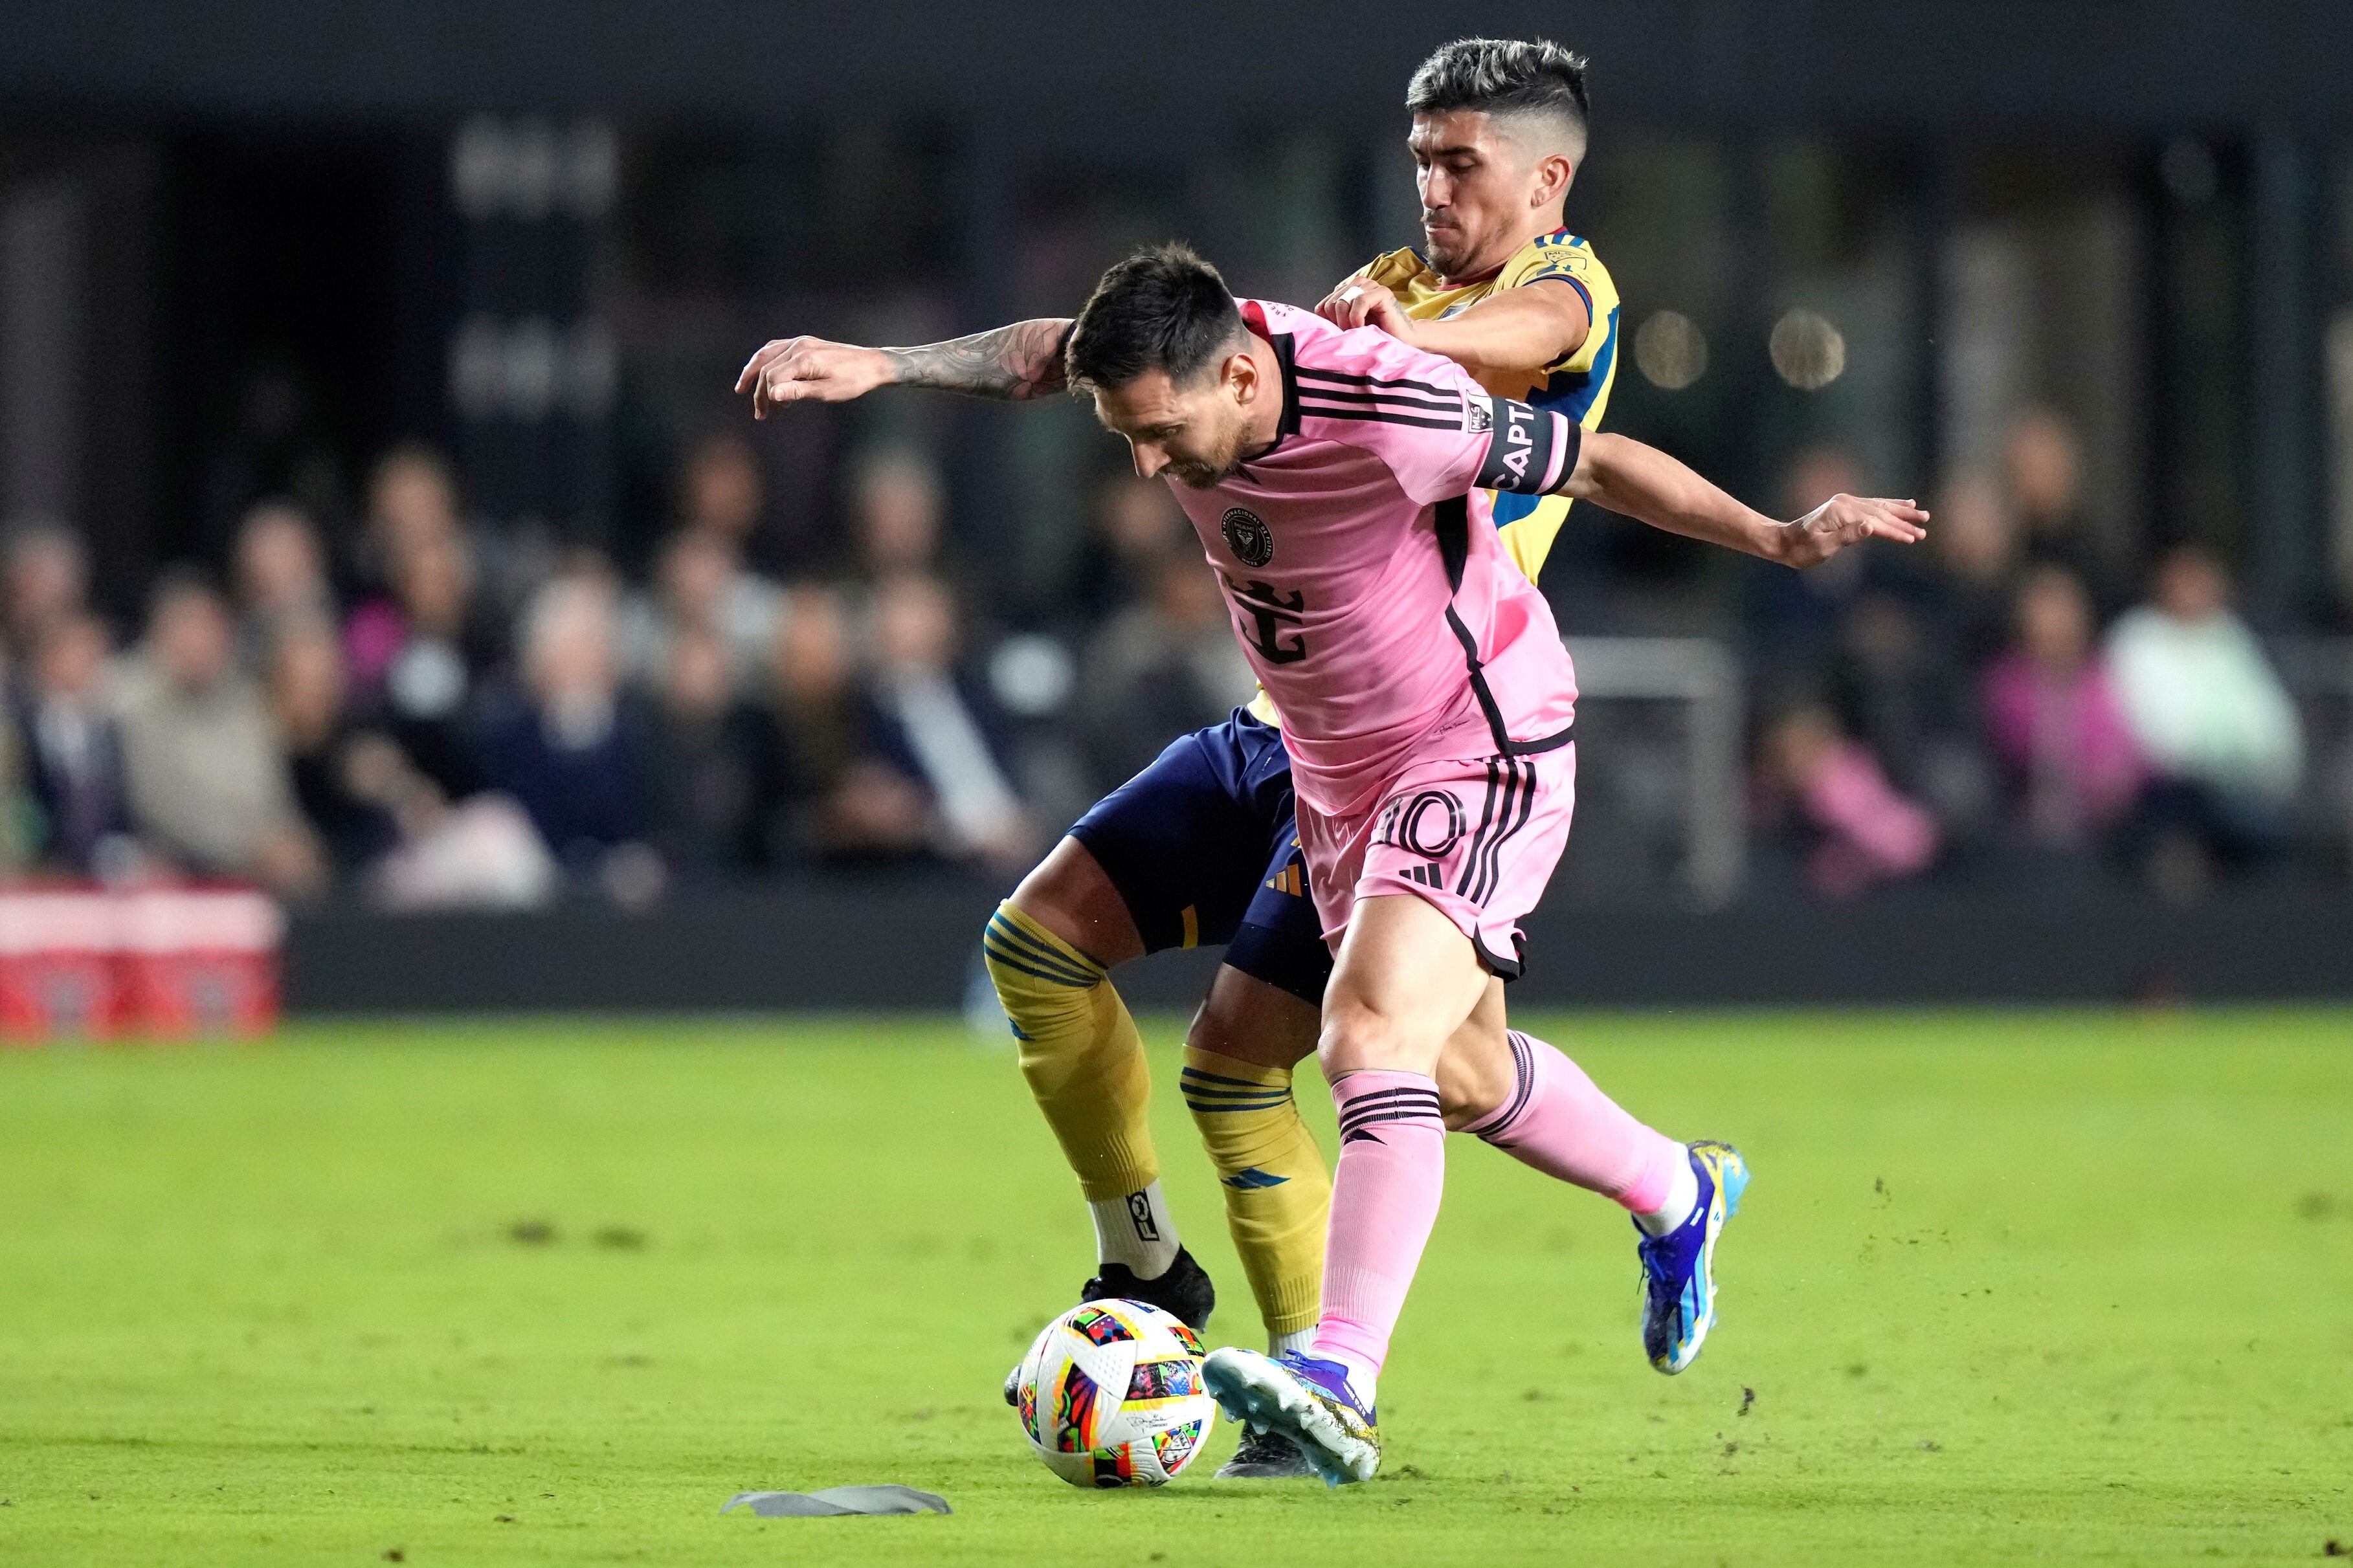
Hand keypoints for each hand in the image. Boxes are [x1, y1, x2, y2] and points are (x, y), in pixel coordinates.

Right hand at [735, 336, 893, 417]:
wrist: (873, 365)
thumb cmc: (853, 381)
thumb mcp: (827, 392)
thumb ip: (798, 392)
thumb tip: (771, 395)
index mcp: (803, 359)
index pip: (772, 378)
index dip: (765, 397)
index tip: (766, 414)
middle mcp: (799, 346)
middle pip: (766, 367)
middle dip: (759, 391)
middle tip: (760, 412)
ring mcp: (802, 342)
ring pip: (767, 354)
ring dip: (754, 370)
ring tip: (744, 387)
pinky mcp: (806, 343)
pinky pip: (777, 348)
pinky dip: (766, 360)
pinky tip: (763, 370)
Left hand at [1315, 278, 1418, 344]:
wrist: (1402, 342)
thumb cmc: (1375, 337)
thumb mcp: (1348, 329)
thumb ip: (1332, 322)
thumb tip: (1310, 326)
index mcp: (1347, 292)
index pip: (1323, 307)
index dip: (1329, 325)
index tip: (1342, 336)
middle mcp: (1357, 284)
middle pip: (1330, 304)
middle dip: (1337, 325)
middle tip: (1351, 336)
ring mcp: (1370, 286)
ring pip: (1342, 302)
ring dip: (1346, 323)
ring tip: (1358, 333)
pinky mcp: (1381, 292)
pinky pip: (1359, 301)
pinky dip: (1357, 318)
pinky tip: (1363, 328)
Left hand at [1776, 495, 1928, 567]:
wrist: (1784, 541)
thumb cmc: (1801, 550)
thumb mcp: (1823, 547)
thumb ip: (1847, 536)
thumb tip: (1871, 526)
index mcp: (1841, 512)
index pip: (1875, 523)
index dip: (1895, 531)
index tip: (1913, 539)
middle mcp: (1846, 503)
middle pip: (1881, 512)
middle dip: (1904, 522)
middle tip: (1925, 529)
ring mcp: (1846, 502)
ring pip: (1881, 506)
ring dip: (1902, 511)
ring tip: (1922, 515)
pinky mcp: (1846, 506)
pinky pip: (1874, 505)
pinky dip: (1890, 505)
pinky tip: (1905, 505)